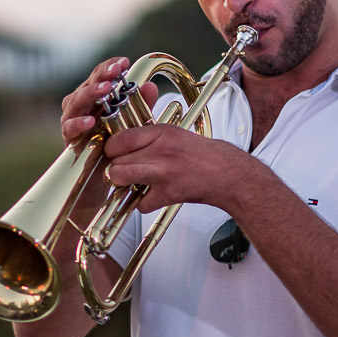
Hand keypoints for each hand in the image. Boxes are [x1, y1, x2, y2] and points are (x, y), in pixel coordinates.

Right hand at [60, 57, 158, 145]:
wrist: (103, 169)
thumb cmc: (115, 140)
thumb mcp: (133, 120)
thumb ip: (141, 104)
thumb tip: (151, 86)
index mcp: (94, 94)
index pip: (100, 74)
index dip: (110, 66)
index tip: (124, 62)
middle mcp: (81, 102)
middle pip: (88, 84)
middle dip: (102, 76)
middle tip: (116, 71)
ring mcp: (72, 118)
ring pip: (76, 101)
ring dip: (90, 93)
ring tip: (105, 89)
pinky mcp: (68, 136)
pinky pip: (70, 128)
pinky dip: (78, 123)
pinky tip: (90, 120)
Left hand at [101, 123, 248, 213]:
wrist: (226, 173)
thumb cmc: (199, 155)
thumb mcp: (173, 134)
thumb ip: (147, 137)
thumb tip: (119, 144)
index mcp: (162, 133)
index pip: (121, 138)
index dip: (111, 148)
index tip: (112, 153)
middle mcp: (161, 151)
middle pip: (117, 159)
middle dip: (115, 166)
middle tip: (120, 169)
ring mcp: (164, 173)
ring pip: (121, 177)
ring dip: (120, 182)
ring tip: (127, 181)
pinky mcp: (168, 194)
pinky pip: (141, 203)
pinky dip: (143, 203)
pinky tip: (151, 196)